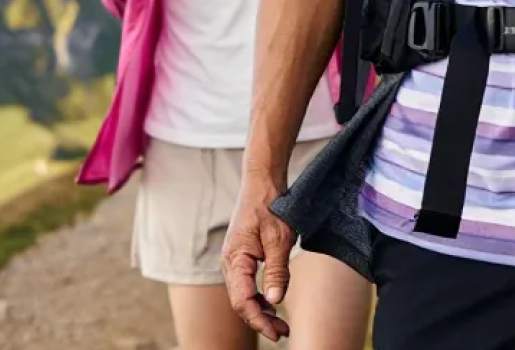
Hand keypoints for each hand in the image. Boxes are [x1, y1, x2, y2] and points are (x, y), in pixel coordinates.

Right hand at [223, 173, 295, 340]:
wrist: (262, 181)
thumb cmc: (271, 206)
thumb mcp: (279, 240)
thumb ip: (276, 272)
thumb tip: (275, 301)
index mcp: (235, 259)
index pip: (242, 301)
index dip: (259, 320)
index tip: (277, 332)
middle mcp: (230, 263)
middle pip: (241, 302)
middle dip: (261, 320)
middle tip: (284, 333)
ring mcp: (235, 260)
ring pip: (244, 295)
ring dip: (261, 311)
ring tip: (281, 324)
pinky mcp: (242, 257)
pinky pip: (247, 284)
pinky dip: (259, 297)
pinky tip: (272, 304)